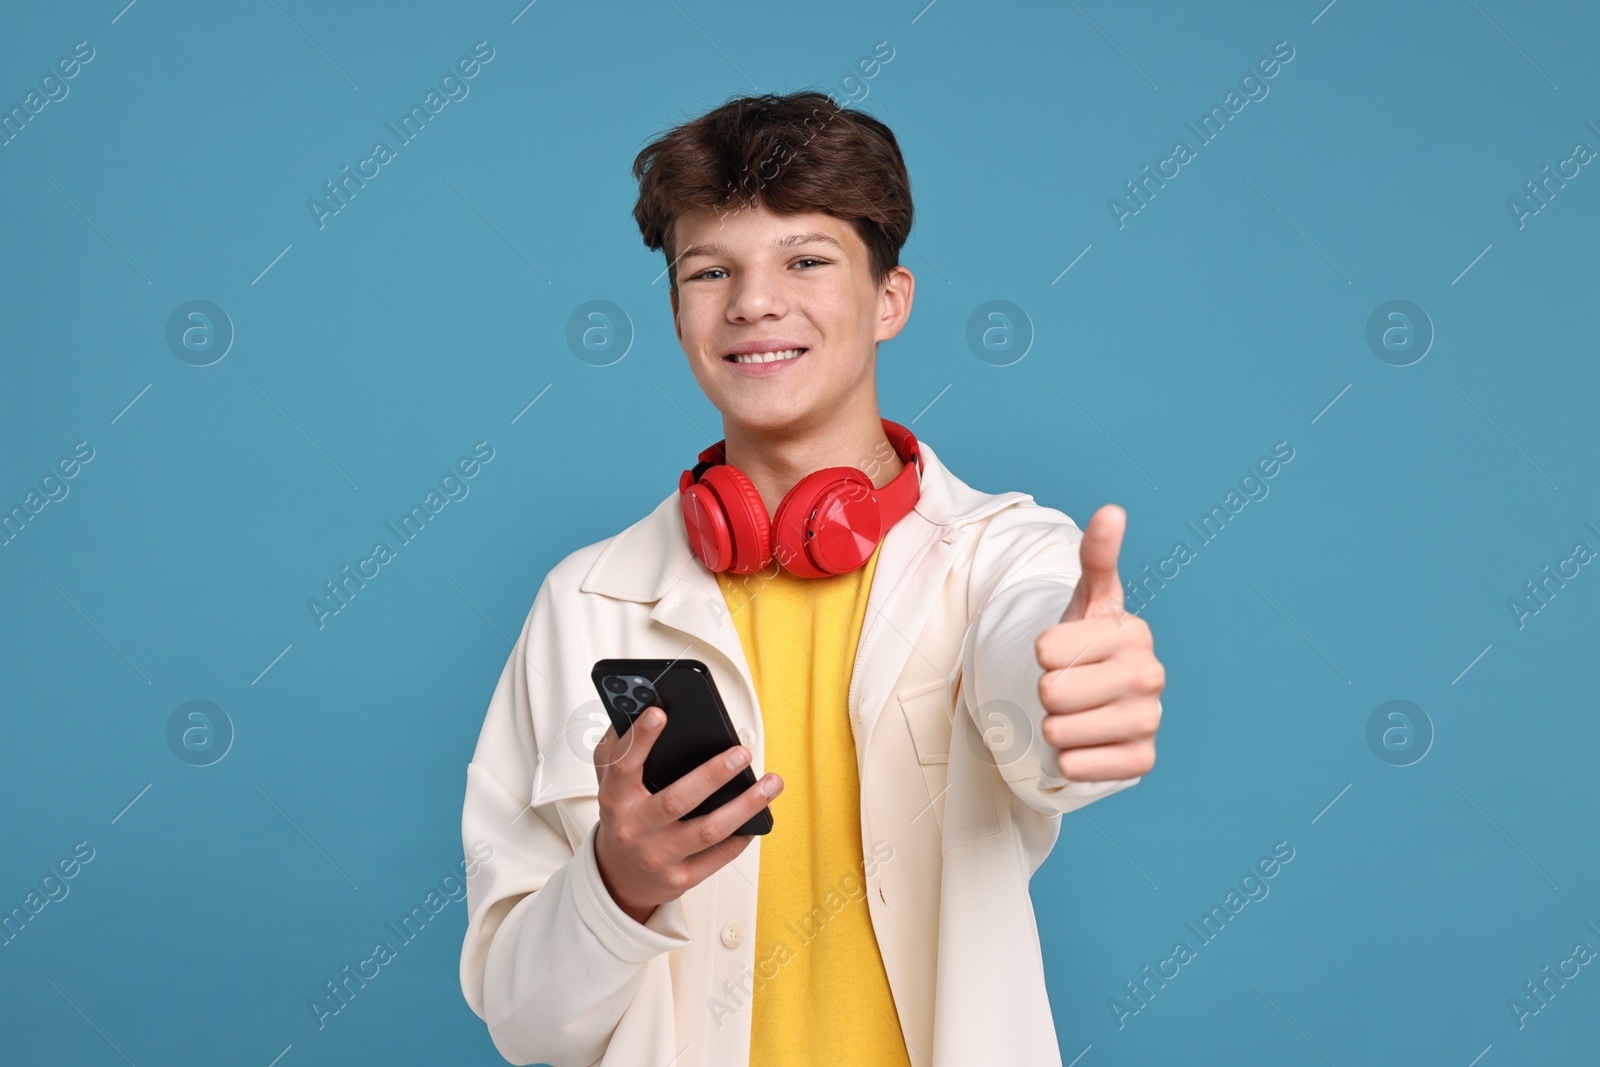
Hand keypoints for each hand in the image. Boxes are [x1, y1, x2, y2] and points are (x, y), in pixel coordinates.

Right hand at [591, 706, 783, 924]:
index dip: (641, 738)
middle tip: (742, 753)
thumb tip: (643, 704)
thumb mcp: (610, 782)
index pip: (624, 765)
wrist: (619, 876)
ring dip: (745, 806)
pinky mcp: (680, 878)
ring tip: (772, 783)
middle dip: (712, 775)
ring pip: (707, 830)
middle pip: (676, 801)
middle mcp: (635, 828)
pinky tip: (760, 816)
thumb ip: (619, 746)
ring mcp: (658, 856)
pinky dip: (742, 835)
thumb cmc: (623, 816)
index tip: (660, 712)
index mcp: (615, 798)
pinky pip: (718, 855)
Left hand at [1034, 504, 1163, 780]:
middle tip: (1069, 686)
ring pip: (1058, 732)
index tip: (1063, 651)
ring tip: (1077, 713)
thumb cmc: (1086, 645)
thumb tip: (1111, 511)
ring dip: (1054, 726)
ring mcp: (1150, 721)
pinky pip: (1076, 766)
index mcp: (1133, 633)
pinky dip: (1068, 760)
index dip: (1042, 652)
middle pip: (1050, 692)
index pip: (1045, 649)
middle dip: (1046, 692)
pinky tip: (1087, 743)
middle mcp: (1150, 676)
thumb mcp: (1086, 600)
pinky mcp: (1142, 762)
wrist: (1098, 702)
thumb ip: (1096, 557)